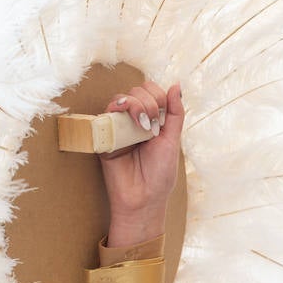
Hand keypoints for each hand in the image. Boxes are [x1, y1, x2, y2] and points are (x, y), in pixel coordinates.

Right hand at [99, 81, 184, 246]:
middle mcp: (135, 120)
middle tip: (153, 126)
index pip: (153, 91)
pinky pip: (105, 113)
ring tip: (142, 125)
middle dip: (148, 102)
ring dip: (135, 104)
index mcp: (154, 120)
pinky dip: (116, 109)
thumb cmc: (160, 173)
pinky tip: (125, 117)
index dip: (158, 97)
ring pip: (121, 98)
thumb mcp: (173, 140)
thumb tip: (177, 84)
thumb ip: (175, 113)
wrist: (143, 198)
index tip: (163, 121)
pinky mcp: (105, 136)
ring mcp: (119, 127)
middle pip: (137, 90)